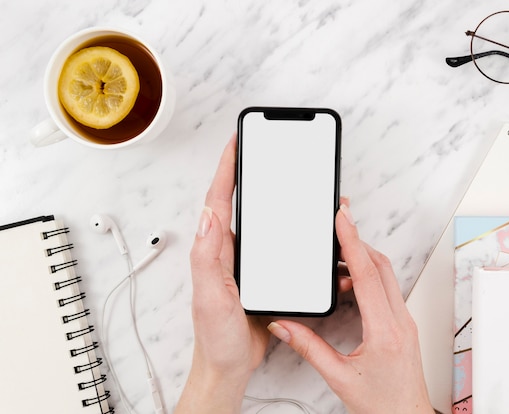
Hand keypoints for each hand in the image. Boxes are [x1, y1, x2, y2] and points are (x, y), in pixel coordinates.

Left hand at [175, 134, 269, 413]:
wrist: (229, 366)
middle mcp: (228, 251)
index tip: (236, 143)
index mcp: (214, 250)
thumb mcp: (211, 297)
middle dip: (251, 174)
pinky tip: (300, 226)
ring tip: (290, 181)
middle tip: (264, 151)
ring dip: (274, 199)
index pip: (219, 200)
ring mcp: (246, 262)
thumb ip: (208, 257)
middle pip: (240, 203)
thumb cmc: (215, 337)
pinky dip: (288, 229)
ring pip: (262, 222)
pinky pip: (276, 244)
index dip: (226, 168)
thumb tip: (209, 214)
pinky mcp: (262, 274)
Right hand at [268, 204, 433, 413]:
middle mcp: (399, 321)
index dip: (352, 242)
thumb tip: (284, 325)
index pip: (368, 274)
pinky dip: (368, 275)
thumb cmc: (382, 405)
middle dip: (357, 240)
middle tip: (337, 223)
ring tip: (335, 256)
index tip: (342, 219)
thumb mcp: (338, 376)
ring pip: (386, 275)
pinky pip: (387, 289)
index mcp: (384, 331)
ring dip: (363, 258)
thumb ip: (308, 347)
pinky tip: (349, 281)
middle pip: (381, 266)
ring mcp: (403, 321)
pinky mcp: (401, 324)